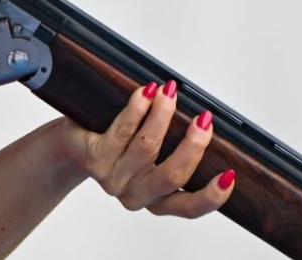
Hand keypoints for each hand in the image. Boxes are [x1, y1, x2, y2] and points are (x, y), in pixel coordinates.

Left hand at [59, 80, 235, 217]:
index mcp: (156, 200)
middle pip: (172, 175)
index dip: (212, 196)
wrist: (72, 146)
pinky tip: (146, 93)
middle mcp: (135, 195)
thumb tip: (206, 125)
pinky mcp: (95, 159)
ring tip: (170, 93)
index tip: (229, 175)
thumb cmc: (119, 147)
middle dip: (193, 145)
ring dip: (163, 116)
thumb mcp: (154, 156)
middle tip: (205, 120)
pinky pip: (121, 131)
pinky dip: (137, 109)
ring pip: (146, 148)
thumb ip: (177, 149)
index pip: (189, 208)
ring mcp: (113, 179)